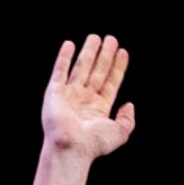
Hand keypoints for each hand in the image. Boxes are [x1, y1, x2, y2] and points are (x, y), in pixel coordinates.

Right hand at [41, 34, 134, 159]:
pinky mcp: (54, 92)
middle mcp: (84, 99)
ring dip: (88, 52)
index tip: (123, 52)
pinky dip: (63, 57)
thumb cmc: (94, 143)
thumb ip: (128, 120)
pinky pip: (60, 71)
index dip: (117, 67)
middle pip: (97, 71)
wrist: (72, 147)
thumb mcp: (120, 133)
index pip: (111, 82)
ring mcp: (69, 95)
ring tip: (95, 37)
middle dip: (105, 55)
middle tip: (111, 39)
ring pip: (81, 67)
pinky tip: (70, 44)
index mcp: (99, 108)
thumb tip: (129, 105)